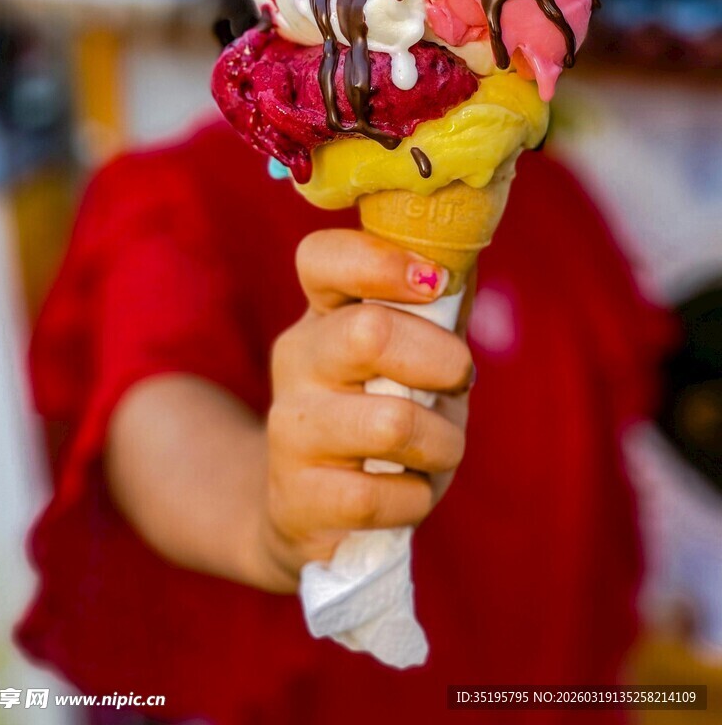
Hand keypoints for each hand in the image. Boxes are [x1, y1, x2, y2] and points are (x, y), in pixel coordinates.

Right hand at [261, 229, 472, 584]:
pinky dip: (414, 498)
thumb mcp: (413, 358)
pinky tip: (404, 493)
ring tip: (438, 449)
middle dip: (442, 360)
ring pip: (389, 423)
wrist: (311, 509)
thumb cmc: (380, 416)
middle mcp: (297, 360)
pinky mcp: (298, 496)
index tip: (432, 281)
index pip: (321, 258)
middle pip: (368, 332)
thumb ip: (438, 310)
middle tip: (459, 380)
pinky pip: (377, 496)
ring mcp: (290, 427)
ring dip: (442, 443)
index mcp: (324, 314)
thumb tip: (471, 250)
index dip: (379, 260)